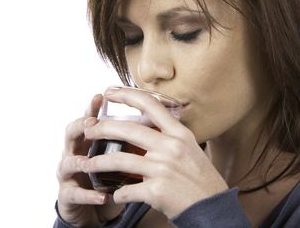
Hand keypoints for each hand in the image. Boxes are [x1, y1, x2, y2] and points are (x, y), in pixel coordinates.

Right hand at [56, 94, 123, 226]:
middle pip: (70, 134)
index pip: (89, 119)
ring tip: (89, 162)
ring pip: (67, 163)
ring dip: (79, 162)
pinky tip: (102, 196)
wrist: (93, 211)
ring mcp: (68, 175)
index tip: (101, 96)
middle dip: (80, 127)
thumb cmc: (108, 179)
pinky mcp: (68, 197)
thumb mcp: (118, 158)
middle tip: (91, 124)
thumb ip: (129, 142)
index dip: (92, 108)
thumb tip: (155, 122)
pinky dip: (89, 195)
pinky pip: (75, 194)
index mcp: (88, 141)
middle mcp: (75, 153)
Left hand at [81, 88, 228, 218]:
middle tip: (88, 130)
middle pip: (128, 130)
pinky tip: (116, 195)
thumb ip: (170, 137)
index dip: (127, 96)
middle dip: (102, 128)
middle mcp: (171, 147)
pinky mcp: (156, 191)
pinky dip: (118, 193)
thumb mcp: (191, 149)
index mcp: (179, 134)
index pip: (151, 105)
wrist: (213, 208)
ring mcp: (163, 169)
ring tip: (86, 164)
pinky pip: (126, 190)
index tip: (110, 92)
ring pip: (119, 161)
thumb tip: (147, 129)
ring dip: (98, 163)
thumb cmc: (201, 179)